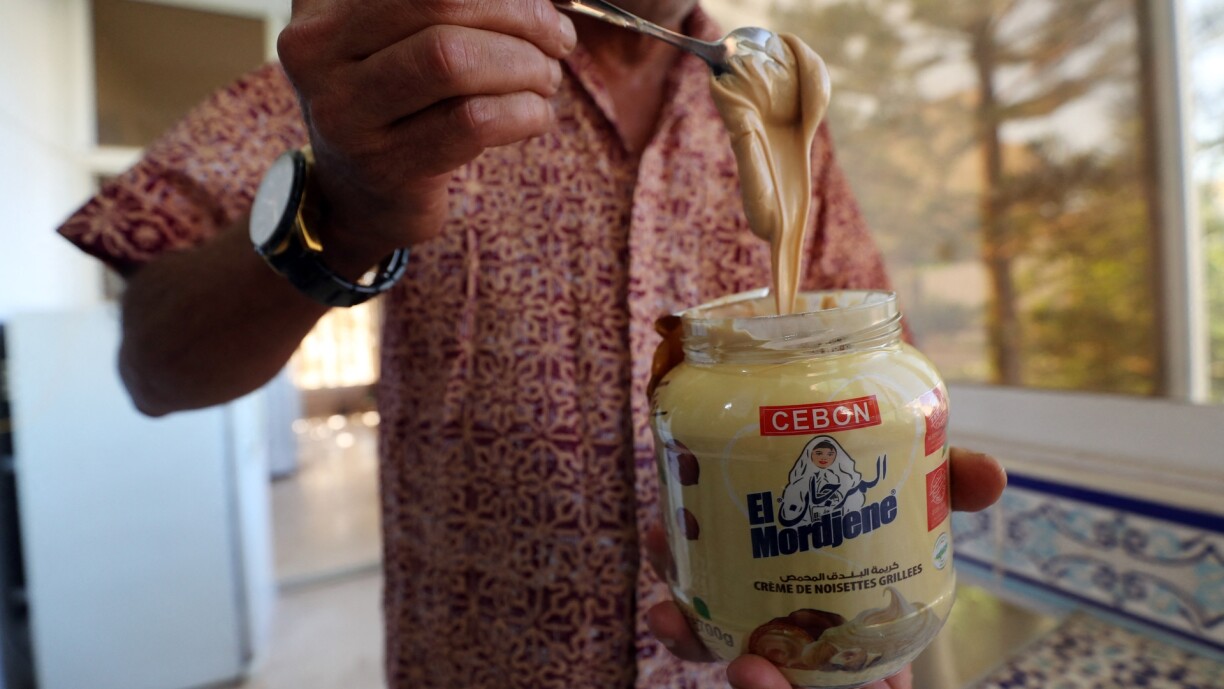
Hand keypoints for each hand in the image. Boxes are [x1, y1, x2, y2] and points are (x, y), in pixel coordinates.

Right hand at [276, 0, 576, 268]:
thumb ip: (454, 9)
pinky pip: (472, 122)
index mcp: (323, 2)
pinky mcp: (383, 165)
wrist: (361, 195)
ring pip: (453, 60)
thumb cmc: (399, 98)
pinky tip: (536, 114)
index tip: (540, 5)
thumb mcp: (403, 37)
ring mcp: (343, 112)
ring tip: (546, 78)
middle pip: (440, 3)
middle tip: (557, 39)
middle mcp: (316, 50)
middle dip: (521, 17)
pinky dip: (523, 112)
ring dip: (525, 65)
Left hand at [645, 447, 1006, 688]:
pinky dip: (674, 580)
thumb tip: (992, 476)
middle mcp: (808, 638)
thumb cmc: (880, 489)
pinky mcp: (715, 583)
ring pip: (720, 652)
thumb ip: (949, 484)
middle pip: (784, 687)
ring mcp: (753, 613)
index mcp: (866, 634)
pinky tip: (665, 546)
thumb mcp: (919, 486)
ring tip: (671, 615)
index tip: (828, 686)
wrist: (819, 444)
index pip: (863, 687)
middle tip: (747, 667)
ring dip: (693, 640)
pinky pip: (690, 600)